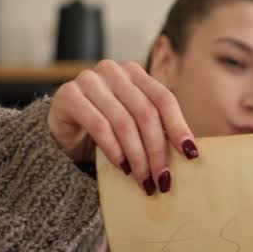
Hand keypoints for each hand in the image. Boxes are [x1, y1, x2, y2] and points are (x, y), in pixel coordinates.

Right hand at [47, 59, 198, 195]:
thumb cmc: (104, 129)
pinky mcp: (68, 95)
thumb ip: (156, 129)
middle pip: (145, 113)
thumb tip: (190, 153)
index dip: (179, 127)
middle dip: (157, 151)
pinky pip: (99, 126)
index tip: (190, 154)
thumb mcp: (133, 125)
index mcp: (135, 73)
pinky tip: (121, 167)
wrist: (61, 130)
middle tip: (163, 179)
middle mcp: (113, 71)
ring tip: (144, 180)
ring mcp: (89, 80)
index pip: (164, 98)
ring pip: (124, 122)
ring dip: (137, 156)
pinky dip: (114, 150)